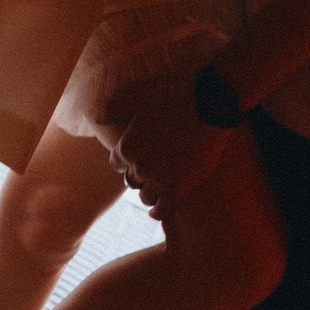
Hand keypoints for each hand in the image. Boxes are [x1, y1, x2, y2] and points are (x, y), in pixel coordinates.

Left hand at [108, 69, 226, 216]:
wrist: (210, 107)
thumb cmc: (176, 98)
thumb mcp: (139, 99)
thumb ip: (115, 109)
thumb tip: (98, 118)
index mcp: (126, 147)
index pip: (117, 164)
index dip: (127, 162)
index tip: (137, 161)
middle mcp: (138, 167)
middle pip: (132, 181)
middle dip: (140, 177)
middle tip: (152, 174)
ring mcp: (159, 181)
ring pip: (146, 197)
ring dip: (151, 193)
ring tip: (159, 190)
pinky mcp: (179, 191)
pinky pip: (162, 210)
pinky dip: (159, 211)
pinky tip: (160, 210)